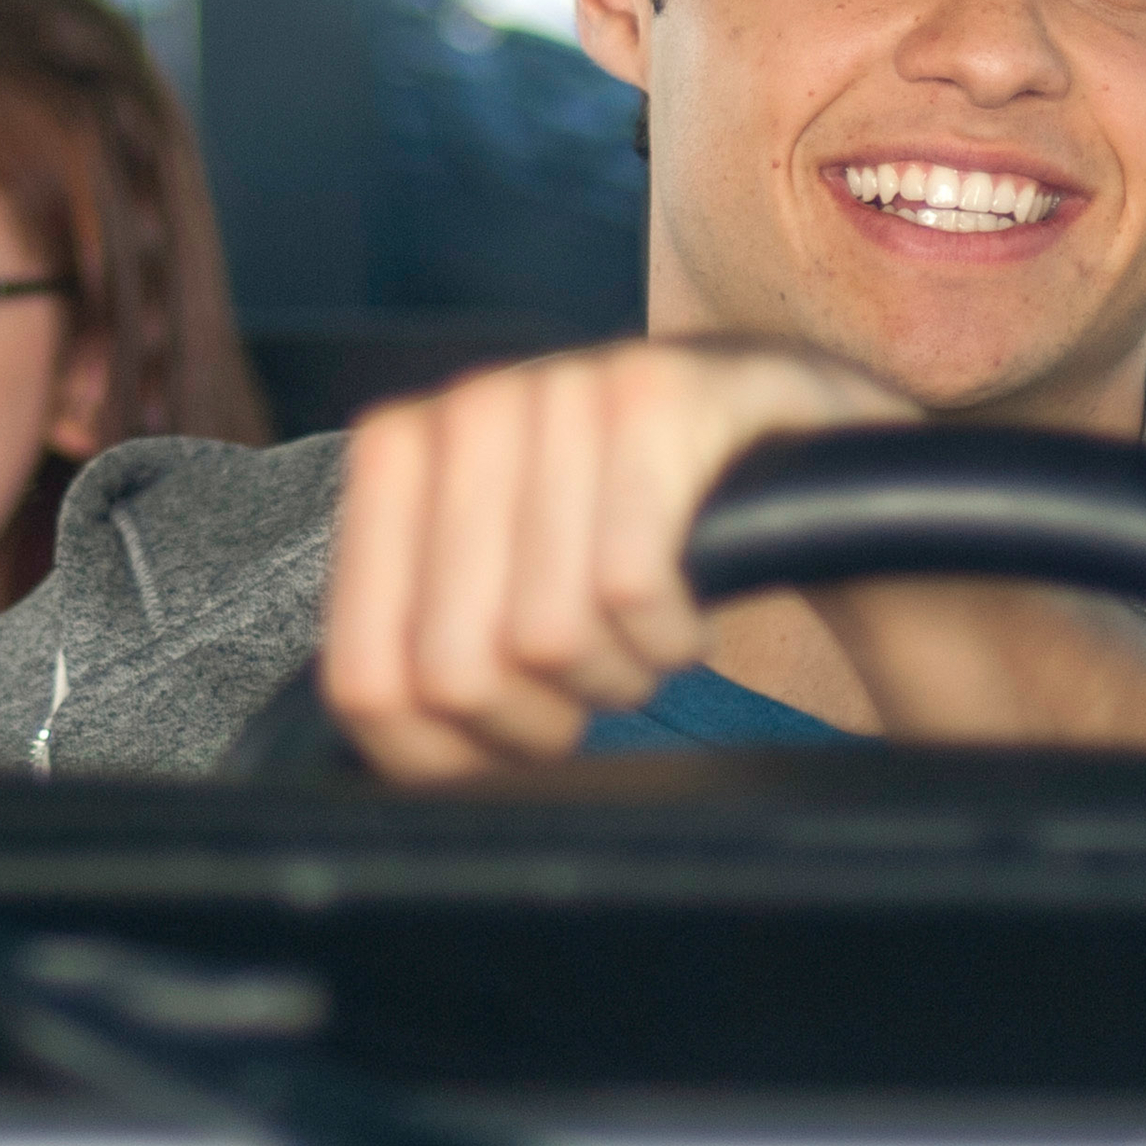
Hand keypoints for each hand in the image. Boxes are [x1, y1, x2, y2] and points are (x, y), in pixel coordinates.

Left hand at [321, 338, 913, 781]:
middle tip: (589, 684)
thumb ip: (419, 660)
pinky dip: (669, 634)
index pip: (365, 683)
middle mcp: (462, 409)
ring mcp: (558, 386)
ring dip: (617, 673)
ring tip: (641, 631)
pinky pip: (631, 586)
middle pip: (455, 671)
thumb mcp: (502, 592)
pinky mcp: (656, 391)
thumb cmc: (622, 536)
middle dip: (538, 720)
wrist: (779, 438)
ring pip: (545, 636)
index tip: (504, 740)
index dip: (444, 756)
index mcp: (394, 457)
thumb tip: (394, 759)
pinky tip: (685, 605)